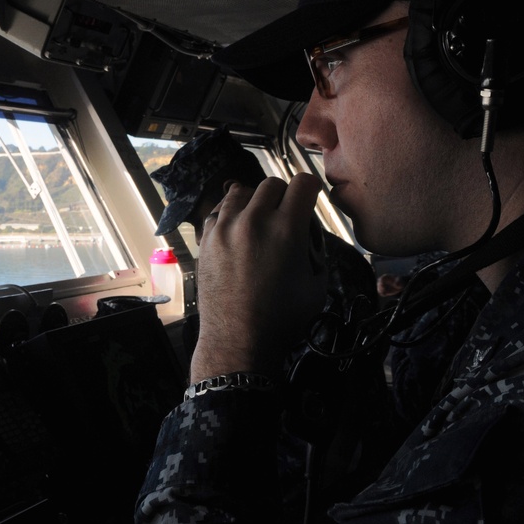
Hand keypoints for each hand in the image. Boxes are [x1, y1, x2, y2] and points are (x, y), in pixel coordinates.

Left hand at [190, 173, 327, 380]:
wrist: (238, 340)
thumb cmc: (283, 318)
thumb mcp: (317, 284)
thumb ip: (316, 249)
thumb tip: (307, 233)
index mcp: (287, 229)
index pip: (302, 183)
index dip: (311, 190)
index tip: (310, 201)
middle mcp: (254, 220)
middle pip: (272, 184)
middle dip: (284, 196)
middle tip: (286, 217)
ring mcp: (225, 228)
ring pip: (242, 192)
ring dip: (255, 202)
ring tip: (259, 223)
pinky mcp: (206, 240)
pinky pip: (219, 212)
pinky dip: (230, 216)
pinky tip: (237, 234)